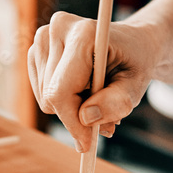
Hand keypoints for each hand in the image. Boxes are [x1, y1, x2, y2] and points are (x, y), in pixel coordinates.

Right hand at [28, 11, 155, 151]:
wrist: (132, 43)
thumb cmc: (135, 63)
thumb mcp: (136, 87)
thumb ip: (116, 103)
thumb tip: (86, 119)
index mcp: (84, 34)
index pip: (61, 92)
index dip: (72, 123)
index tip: (87, 143)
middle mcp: (58, 29)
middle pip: (51, 97)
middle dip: (76, 114)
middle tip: (103, 113)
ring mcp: (43, 37)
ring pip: (44, 97)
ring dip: (70, 106)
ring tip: (96, 93)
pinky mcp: (37, 49)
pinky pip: (42, 92)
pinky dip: (62, 98)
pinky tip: (82, 86)